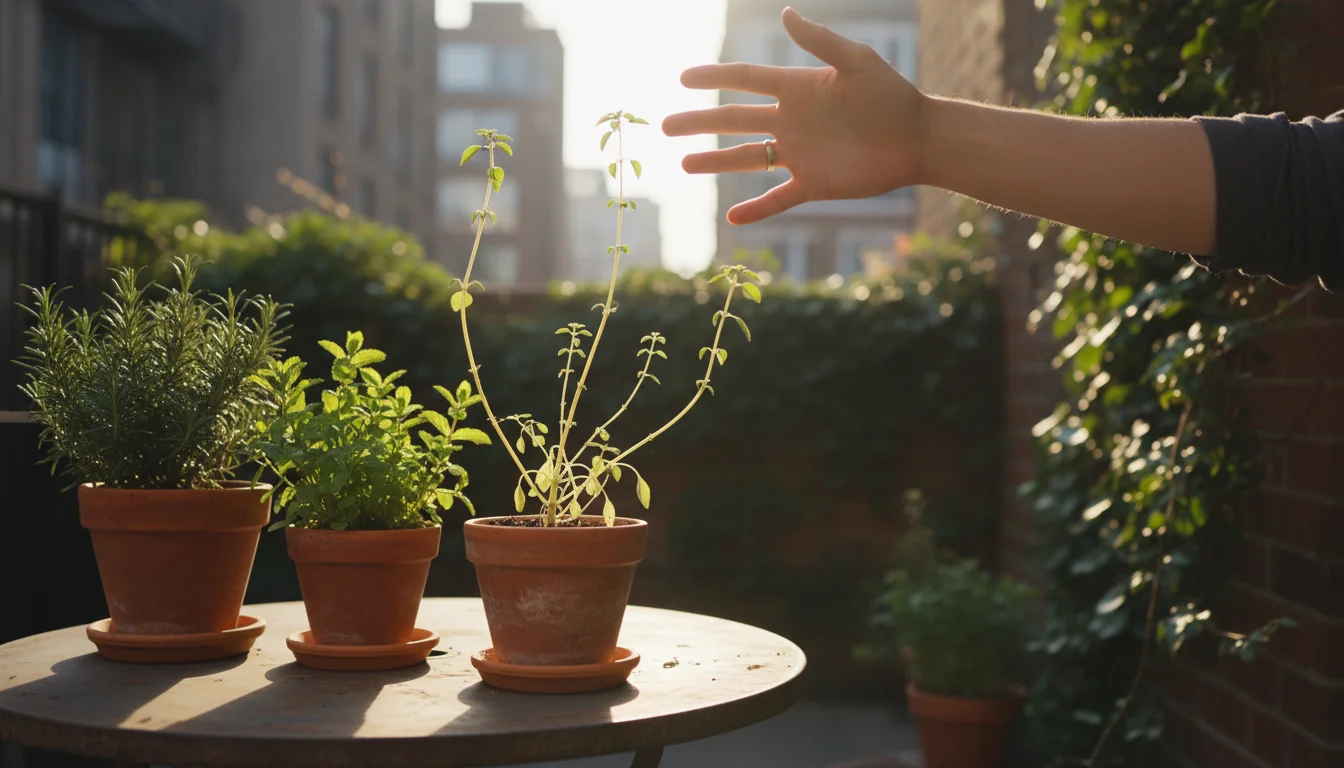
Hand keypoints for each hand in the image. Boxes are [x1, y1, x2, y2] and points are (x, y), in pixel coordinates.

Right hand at [662, 7, 928, 224]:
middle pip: (734, 120)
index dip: (713, 78)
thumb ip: (820, 41)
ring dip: (715, 160)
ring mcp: (799, 154)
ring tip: (684, 163)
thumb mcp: (857, 62)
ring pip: (746, 159)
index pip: (745, 80)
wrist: (920, 138)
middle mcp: (791, 121)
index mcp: (797, 88)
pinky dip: (756, 209)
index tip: (683, 78)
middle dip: (699, 122)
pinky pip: (777, 198)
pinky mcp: (813, 183)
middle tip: (665, 125)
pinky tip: (732, 218)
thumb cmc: (893, 95)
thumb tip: (785, 14)